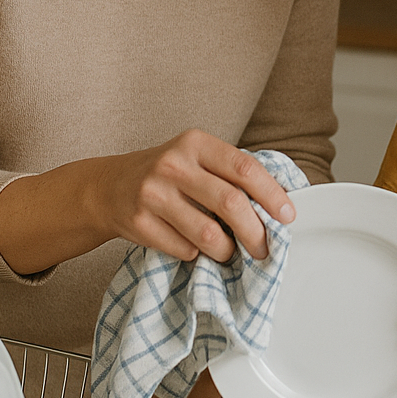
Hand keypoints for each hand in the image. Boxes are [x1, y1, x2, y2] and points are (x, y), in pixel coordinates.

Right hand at [87, 130, 294, 263]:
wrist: (108, 187)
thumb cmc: (167, 174)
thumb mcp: (196, 158)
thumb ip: (231, 173)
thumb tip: (279, 204)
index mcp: (195, 143)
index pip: (245, 169)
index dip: (272, 195)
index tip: (288, 216)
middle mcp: (174, 165)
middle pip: (231, 203)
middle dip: (255, 232)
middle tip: (264, 248)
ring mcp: (153, 194)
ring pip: (208, 234)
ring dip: (227, 250)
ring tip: (229, 251)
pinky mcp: (139, 222)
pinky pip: (185, 249)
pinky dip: (197, 254)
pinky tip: (194, 247)